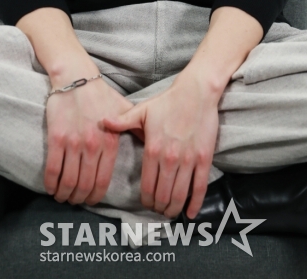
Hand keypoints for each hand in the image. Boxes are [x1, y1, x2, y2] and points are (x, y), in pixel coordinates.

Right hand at [44, 77, 143, 205]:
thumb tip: (153, 143)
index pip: (103, 181)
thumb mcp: (125, 111)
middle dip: (79, 198)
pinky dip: (51, 184)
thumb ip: (137, 129)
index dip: (95, 196)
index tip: (91, 200)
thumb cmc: (102, 95)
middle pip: (85, 185)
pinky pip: (53, 169)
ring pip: (68, 181)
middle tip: (75, 201)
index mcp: (111, 141)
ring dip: (64, 194)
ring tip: (63, 196)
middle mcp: (93, 145)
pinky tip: (51, 188)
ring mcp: (74, 142)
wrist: (76, 78)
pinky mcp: (57, 138)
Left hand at [103, 73, 219, 219]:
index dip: (146, 201)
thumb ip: (122, 121)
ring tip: (170, 211)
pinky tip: (190, 214)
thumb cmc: (167, 102)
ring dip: (173, 208)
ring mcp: (188, 160)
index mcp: (152, 150)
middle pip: (162, 195)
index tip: (147, 204)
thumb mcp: (142, 111)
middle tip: (158, 209)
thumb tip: (102, 122)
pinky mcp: (204, 159)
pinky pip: (199, 187)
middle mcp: (169, 158)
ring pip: (179, 195)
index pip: (147, 187)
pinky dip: (194, 204)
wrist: (196, 92)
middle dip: (159, 207)